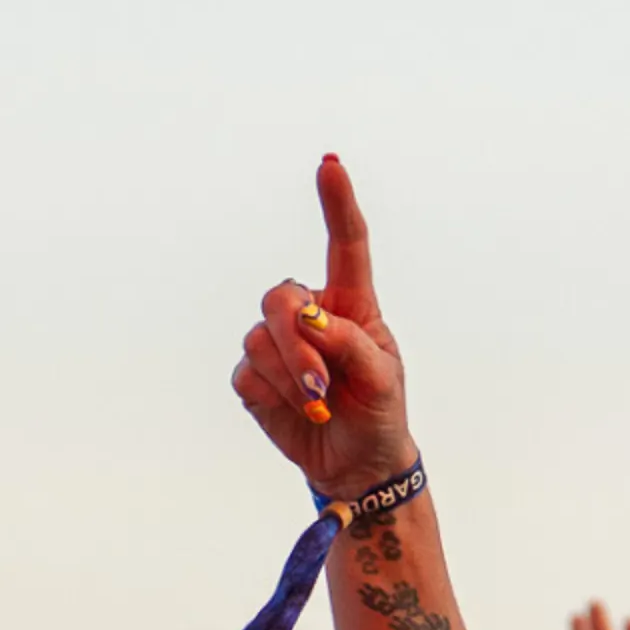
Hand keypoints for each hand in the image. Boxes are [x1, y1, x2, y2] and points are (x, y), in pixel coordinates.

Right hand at [230, 157, 415, 503]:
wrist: (356, 464)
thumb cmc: (378, 412)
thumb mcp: (381, 377)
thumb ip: (349, 341)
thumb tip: (306, 317)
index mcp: (351, 303)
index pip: (345, 245)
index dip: (336, 203)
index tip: (330, 166)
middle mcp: (310, 314)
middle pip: (281, 298)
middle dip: (296, 342)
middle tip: (320, 384)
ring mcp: (277, 345)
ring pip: (260, 338)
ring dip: (290, 376)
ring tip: (319, 403)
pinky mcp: (255, 378)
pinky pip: (248, 372)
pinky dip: (274, 394)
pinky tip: (299, 410)